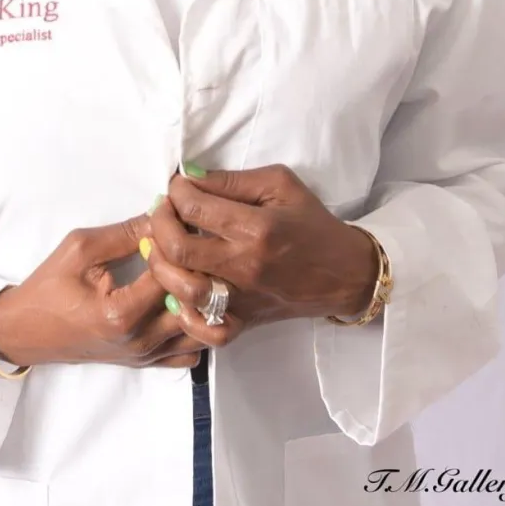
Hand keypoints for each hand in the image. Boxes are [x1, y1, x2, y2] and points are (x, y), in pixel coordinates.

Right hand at [0, 215, 210, 369]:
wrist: (27, 329)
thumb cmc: (50, 286)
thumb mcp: (81, 247)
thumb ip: (127, 232)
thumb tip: (165, 214)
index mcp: (122, 314)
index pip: (174, 275)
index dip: (177, 245)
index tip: (172, 223)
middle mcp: (141, 342)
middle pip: (195, 304)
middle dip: (196, 269)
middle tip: (188, 244)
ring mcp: (146, 357)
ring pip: (200, 330)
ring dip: (201, 298)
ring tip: (189, 270)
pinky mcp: (147, 363)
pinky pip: (190, 351)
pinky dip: (196, 326)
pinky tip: (184, 301)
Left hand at [142, 164, 378, 330]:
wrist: (344, 272)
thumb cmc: (311, 222)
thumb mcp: (279, 185)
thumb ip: (232, 180)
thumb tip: (190, 176)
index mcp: (256, 228)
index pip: (195, 208)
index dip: (176, 192)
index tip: (177, 186)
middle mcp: (245, 266)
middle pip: (179, 250)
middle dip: (160, 224)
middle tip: (162, 211)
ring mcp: (243, 299)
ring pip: (182, 290)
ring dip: (161, 265)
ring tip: (163, 245)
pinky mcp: (244, 321)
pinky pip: (204, 329)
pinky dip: (183, 312)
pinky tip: (178, 289)